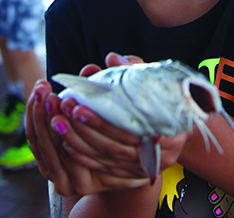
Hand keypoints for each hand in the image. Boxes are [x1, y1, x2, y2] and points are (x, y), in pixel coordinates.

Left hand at [26, 53, 189, 194]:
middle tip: (64, 109)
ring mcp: (148, 167)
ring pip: (108, 159)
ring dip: (80, 142)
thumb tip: (112, 59)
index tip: (80, 108)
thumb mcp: (153, 82)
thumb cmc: (164, 99)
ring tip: (57, 122)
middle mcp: (164, 155)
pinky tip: (65, 143)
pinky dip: (84, 156)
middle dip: (87, 130)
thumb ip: (133, 71)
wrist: (176, 127)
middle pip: (118, 148)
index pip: (135, 133)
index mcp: (174, 132)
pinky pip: (105, 168)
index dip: (105, 123)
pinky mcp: (133, 174)